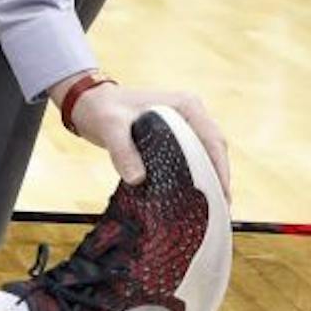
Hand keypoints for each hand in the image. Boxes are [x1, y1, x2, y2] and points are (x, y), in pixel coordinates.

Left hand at [65, 79, 231, 200]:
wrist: (88, 102)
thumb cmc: (100, 109)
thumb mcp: (110, 127)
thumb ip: (123, 151)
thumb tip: (138, 180)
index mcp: (185, 106)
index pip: (212, 139)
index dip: (220, 168)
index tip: (222, 193)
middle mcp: (190, 113)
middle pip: (214, 149)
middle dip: (219, 177)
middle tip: (221, 208)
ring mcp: (184, 124)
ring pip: (205, 154)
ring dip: (210, 178)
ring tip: (214, 207)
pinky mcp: (174, 135)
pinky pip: (191, 156)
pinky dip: (195, 175)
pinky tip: (194, 195)